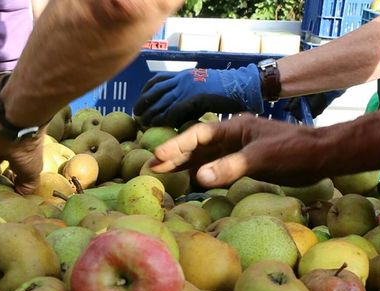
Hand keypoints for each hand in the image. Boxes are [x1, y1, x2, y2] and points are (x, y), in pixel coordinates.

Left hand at [133, 64, 263, 127]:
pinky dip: (164, 119)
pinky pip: (173, 110)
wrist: (243, 86)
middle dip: (143, 104)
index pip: (157, 81)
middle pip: (154, 91)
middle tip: (137, 117)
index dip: (145, 92)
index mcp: (183, 75)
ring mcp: (187, 88)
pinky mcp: (194, 99)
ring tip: (143, 124)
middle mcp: (182, 80)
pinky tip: (158, 127)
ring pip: (161, 102)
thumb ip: (188, 95)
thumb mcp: (202, 87)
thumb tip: (177, 110)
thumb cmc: (226, 90)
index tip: (139, 104)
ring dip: (150, 114)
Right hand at [149, 116, 327, 186]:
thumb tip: (199, 178)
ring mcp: (239, 150)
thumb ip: (230, 167)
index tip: (157, 158)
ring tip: (162, 176)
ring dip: (184, 166)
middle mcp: (233, 136)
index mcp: (234, 127)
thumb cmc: (294, 152)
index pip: (198, 135)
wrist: (322, 156)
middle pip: (197, 145)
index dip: (176, 146)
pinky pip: (217, 168)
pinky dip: (202, 175)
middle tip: (150, 169)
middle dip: (173, 156)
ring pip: (205, 157)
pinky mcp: (246, 163)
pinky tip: (190, 183)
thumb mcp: (261, 158)